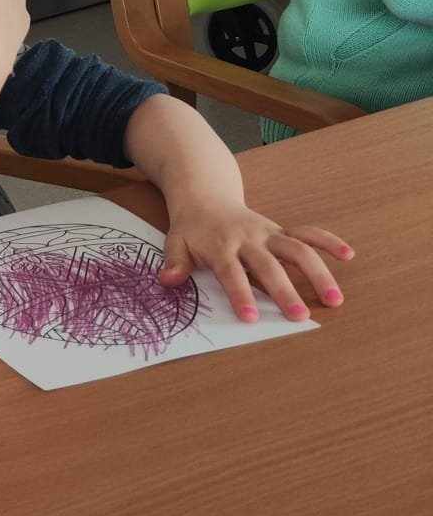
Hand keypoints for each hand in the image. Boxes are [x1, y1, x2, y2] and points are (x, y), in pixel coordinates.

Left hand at [162, 194, 352, 321]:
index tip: (251, 318)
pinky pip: (308, 232)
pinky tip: (348, 255)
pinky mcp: (281, 230)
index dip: (241, 295)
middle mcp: (248, 239)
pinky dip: (328, 241)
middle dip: (286, 291)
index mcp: (220, 246)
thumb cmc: (190, 229)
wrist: (205, 197)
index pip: (231, 273)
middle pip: (270, 266)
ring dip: (318, 273)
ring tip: (335, 299)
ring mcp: (268, 233)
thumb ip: (174, 262)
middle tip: (300, 317)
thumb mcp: (174, 243)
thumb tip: (168, 281)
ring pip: (298, 249)